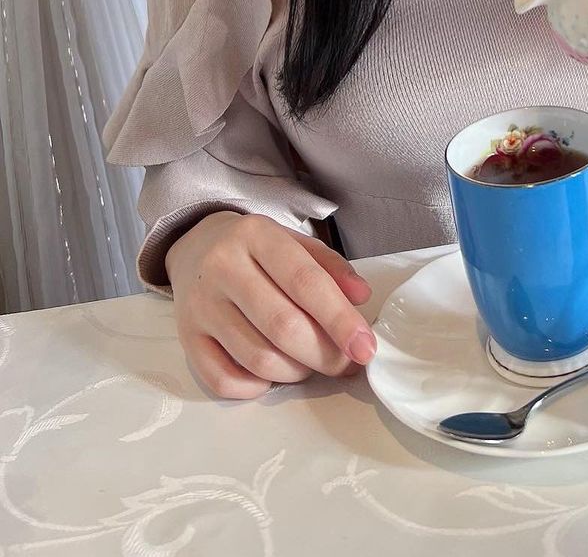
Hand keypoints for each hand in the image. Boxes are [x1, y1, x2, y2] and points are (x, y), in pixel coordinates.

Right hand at [165, 211, 376, 400]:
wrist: (196, 245)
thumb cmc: (257, 249)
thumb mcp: (295, 242)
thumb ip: (331, 267)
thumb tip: (361, 298)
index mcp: (257, 235)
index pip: (305, 281)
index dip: (340, 319)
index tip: (365, 347)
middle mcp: (223, 268)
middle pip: (283, 326)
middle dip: (324, 354)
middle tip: (345, 364)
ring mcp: (200, 305)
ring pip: (257, 358)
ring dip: (296, 371)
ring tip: (310, 363)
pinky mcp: (186, 338)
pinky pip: (223, 380)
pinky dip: (256, 387)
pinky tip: (271, 374)